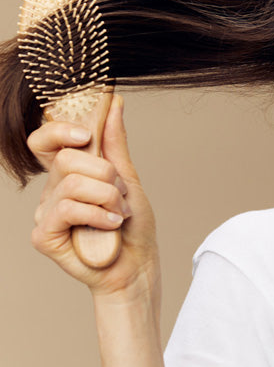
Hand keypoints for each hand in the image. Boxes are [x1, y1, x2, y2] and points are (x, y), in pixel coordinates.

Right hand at [27, 95, 158, 299]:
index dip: (60, 130)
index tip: (88, 135)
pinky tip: (110, 226)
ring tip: (118, 213)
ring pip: (72, 182)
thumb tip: (114, 104)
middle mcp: (53, 190)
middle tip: (119, 194)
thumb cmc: (132, 223)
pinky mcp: (44, 234)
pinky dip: (99, 214)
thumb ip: (115, 143)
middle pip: (67, 158)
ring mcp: (45, 213)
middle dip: (106, 174)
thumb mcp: (127, 177)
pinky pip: (68, 209)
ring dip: (108, 196)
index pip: (45, 141)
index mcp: (69, 173)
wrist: (137, 262)